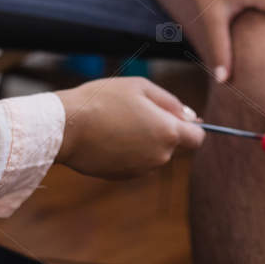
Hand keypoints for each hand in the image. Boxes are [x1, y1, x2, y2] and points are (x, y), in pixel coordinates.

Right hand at [54, 78, 203, 178]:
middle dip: (161, 129)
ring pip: (152, 153)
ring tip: (116, 122)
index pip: (198, 137)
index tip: (176, 116)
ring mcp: (141, 170)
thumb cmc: (103, 100)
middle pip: (173, 144)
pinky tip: (107, 137)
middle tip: (133, 110)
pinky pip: (134, 162)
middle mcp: (160, 156)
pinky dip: (127, 151)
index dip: (192, 126)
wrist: (66, 127)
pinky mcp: (122, 176)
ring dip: (143, 140)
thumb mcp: (140, 87)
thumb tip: (191, 116)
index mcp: (168, 132)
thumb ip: (170, 102)